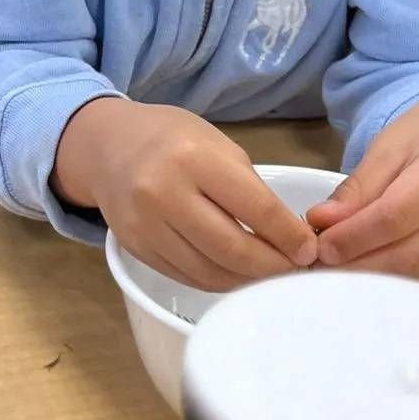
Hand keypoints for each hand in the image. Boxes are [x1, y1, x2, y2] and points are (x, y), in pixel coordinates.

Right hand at [54, 98, 316, 290]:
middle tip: (295, 271)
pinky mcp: (135, 248)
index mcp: (193, 158)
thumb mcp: (217, 145)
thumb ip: (249, 189)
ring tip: (269, 276)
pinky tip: (236, 274)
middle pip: (232, 248)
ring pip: (210, 272)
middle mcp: (163, 193)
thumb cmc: (172, 138)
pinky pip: (187, 276)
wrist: (108, 145)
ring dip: (247, 280)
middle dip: (272, 266)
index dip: (289, 236)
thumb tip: (290, 240)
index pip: (255, 208)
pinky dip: (219, 281)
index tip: (310, 251)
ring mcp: (145, 225)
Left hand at [307, 88, 418, 280]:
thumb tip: (322, 223)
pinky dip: (397, 275)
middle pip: (408, 255)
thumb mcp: (390, 145)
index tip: (319, 248)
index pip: (394, 218)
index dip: (353, 238)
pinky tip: (370, 267)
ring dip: (374, 277)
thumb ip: (358, 188)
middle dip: (359, 266)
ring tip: (339, 270)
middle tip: (321, 267)